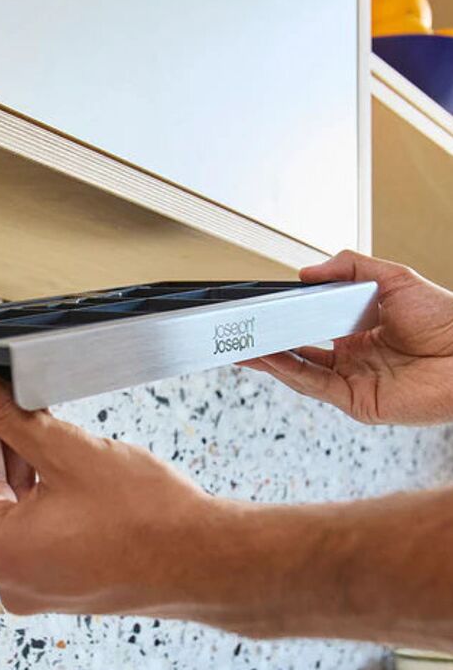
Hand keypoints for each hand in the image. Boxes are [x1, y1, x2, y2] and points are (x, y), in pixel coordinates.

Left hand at [0, 363, 228, 617]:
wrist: (208, 560)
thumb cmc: (150, 520)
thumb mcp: (66, 451)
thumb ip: (7, 415)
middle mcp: (10, 578)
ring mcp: (38, 585)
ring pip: (8, 510)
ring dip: (12, 464)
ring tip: (21, 417)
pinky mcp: (63, 582)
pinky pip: (33, 530)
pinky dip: (34, 492)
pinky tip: (45, 455)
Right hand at [240, 250, 452, 424]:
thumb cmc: (448, 320)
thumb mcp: (395, 278)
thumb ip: (350, 267)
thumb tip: (308, 271)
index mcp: (360, 333)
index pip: (310, 329)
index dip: (285, 323)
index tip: (261, 314)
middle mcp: (353, 359)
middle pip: (297, 354)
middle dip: (266, 346)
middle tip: (239, 334)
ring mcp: (353, 382)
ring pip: (299, 372)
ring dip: (269, 360)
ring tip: (243, 346)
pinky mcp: (356, 402)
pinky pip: (315, 385)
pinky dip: (289, 372)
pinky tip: (271, 358)